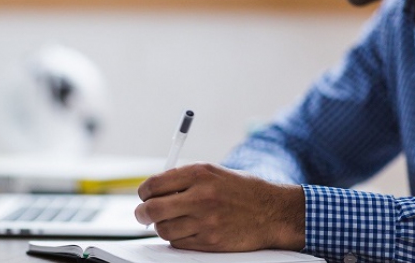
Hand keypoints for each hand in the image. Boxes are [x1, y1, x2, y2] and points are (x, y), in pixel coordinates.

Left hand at [135, 163, 304, 251]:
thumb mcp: (213, 173)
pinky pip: (178, 243)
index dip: (144, 192)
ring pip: (163, 229)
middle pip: (152, 209)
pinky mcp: (210, 241)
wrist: (272, 212)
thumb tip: (152, 190)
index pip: (154, 184)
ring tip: (171, 221)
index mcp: (199, 173)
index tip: (144, 196)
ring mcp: (205, 221)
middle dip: (142, 213)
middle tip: (143, 214)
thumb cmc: (242, 190)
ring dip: (161, 227)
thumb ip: (183, 178)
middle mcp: (201, 196)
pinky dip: (177, 238)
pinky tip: (187, 229)